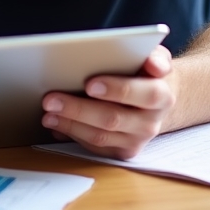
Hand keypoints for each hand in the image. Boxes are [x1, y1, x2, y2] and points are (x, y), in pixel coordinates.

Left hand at [40, 45, 175, 158]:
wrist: (155, 101)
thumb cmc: (146, 74)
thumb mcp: (155, 59)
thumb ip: (155, 57)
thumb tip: (153, 64)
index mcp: (162, 96)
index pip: (145, 94)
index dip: (117, 89)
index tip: (89, 84)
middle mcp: (150, 123)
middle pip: (113, 118)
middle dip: (78, 109)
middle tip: (50, 99)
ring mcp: (136, 140)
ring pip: (100, 137)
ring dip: (70, 125)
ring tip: (47, 113)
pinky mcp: (121, 151)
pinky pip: (94, 147)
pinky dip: (72, 135)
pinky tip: (55, 124)